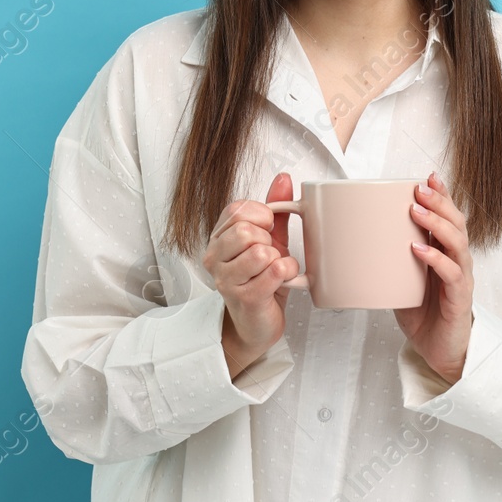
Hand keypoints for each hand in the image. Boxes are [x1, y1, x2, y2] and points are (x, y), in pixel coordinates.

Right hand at [203, 172, 298, 379]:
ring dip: (278, 260)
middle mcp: (214, 257)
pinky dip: (287, 273)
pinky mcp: (243, 298)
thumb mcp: (270, 239)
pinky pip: (275, 271)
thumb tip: (283, 177)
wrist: (256, 323)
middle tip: (269, 257)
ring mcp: (225, 279)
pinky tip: (281, 282)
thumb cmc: (261, 280)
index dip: (262, 217)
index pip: (239, 209)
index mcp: (218, 237)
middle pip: (246, 230)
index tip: (266, 232)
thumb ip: (275, 208)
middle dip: (268, 242)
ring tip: (273, 272)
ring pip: (261, 251)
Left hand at [394, 172, 473, 384]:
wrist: (440, 353)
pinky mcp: (459, 299)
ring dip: (437, 223)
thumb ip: (386, 261)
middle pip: (456, 222)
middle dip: (439, 201)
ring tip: (416, 209)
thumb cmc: (422, 315)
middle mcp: (456, 261)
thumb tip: (350, 243)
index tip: (428, 176)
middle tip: (419, 187)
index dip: (442, 195)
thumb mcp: (400, 281)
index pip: (447, 217)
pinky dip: (436, 259)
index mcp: (444, 253)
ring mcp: (460, 279)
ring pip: (457, 243)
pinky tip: (420, 249)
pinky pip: (452, 274)